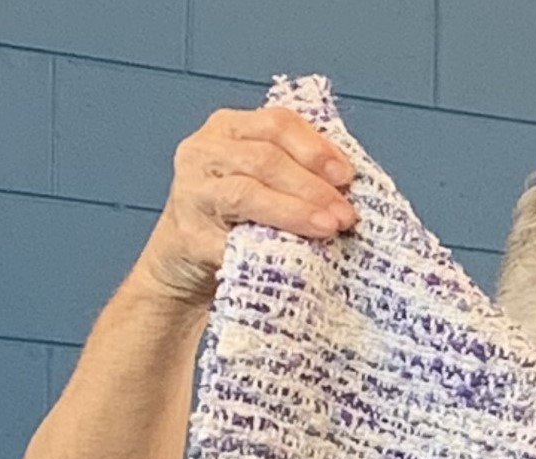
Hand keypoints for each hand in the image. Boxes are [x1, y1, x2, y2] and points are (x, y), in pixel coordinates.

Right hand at [134, 107, 356, 306]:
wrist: (187, 259)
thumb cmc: (238, 217)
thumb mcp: (265, 180)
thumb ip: (297, 169)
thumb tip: (347, 181)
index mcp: (228, 128)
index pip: (276, 123)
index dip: (315, 147)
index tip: (346, 175)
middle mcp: (205, 152)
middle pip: (265, 158)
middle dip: (312, 186)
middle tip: (345, 213)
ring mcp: (193, 191)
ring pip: (248, 192)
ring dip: (295, 211)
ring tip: (328, 227)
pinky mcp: (191, 234)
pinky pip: (234, 238)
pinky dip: (268, 244)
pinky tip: (295, 254)